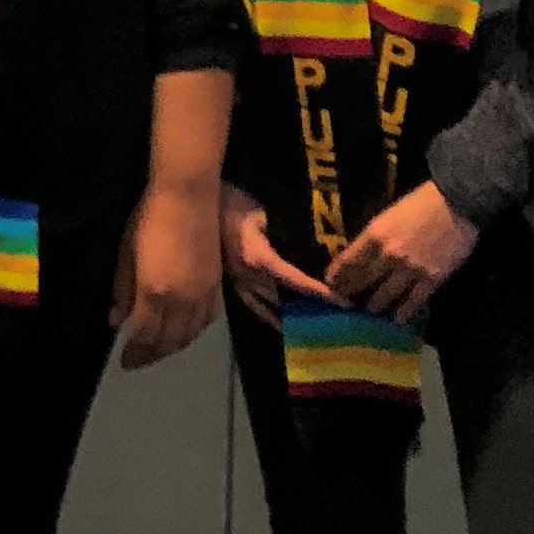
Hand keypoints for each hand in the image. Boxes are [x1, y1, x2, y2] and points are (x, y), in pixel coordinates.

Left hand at [111, 182, 223, 368]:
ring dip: (173, 347)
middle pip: (169, 340)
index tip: (124, 362)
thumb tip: (116, 320)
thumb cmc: (148, 219)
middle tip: (138, 362)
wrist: (188, 196)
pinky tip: (185, 331)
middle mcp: (182, 300)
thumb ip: (122, 290)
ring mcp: (203, 294)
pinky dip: (193, 332)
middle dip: (153, 355)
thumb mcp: (125, 254)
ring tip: (158, 351)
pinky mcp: (217, 285)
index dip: (135, 352)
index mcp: (154, 292)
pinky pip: (207, 320)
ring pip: (190, 333)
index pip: (144, 334)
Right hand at [218, 181, 336, 328]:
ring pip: (262, 308)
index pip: (295, 281)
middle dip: (304, 312)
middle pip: (280, 301)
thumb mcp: (259, 213)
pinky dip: (264, 312)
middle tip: (329, 321)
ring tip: (303, 332)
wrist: (190, 203)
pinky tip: (273, 318)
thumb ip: (280, 232)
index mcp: (259, 259)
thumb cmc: (228, 201)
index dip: (318, 292)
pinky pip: (248, 301)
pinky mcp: (224, 278)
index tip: (342, 303)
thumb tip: (309, 243)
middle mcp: (247, 276)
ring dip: (283, 320)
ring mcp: (233, 280)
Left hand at [325, 181, 479, 324]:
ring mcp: (409, 270)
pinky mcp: (431, 280)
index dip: (336, 279)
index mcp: (373, 235)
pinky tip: (395, 318)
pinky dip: (400, 313)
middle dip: (350, 296)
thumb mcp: (387, 217)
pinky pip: (411, 304)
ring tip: (370, 312)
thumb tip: (358, 257)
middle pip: (360, 283)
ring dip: (373, 307)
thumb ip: (372, 239)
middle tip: (346, 305)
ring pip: (382, 298)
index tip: (331, 288)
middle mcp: (387, 255)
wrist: (457, 203)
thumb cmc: (420, 205)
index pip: (346, 264)